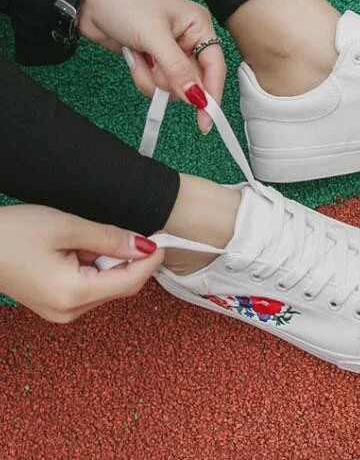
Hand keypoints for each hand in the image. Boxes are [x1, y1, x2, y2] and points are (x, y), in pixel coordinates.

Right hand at [0, 205, 163, 322]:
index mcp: (73, 295)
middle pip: (121, 286)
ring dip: (109, 261)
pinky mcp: (55, 304)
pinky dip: (94, 266)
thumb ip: (110, 238)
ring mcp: (60, 312)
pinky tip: (77, 247)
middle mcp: (69, 312)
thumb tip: (144, 246)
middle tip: (129, 230)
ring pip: (106, 286)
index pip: (130, 282)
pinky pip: (89, 286)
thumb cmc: (11, 234)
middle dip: (130, 259)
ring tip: (84, 237)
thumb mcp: (67, 227)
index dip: (152, 260)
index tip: (165, 239)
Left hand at [79, 0, 225, 133]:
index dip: (211, 94)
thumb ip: (177, 69)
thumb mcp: (154, 35)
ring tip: (139, 57)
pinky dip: (142, 76)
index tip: (205, 119)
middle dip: (169, 80)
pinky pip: (154, 84)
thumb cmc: (124, 1)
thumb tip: (196, 96)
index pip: (214, 67)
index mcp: (198, 26)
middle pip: (192, 81)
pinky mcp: (151, 60)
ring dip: (152, 79)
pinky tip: (134, 58)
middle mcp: (188, 40)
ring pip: (172, 86)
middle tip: (153, 65)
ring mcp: (169, 52)